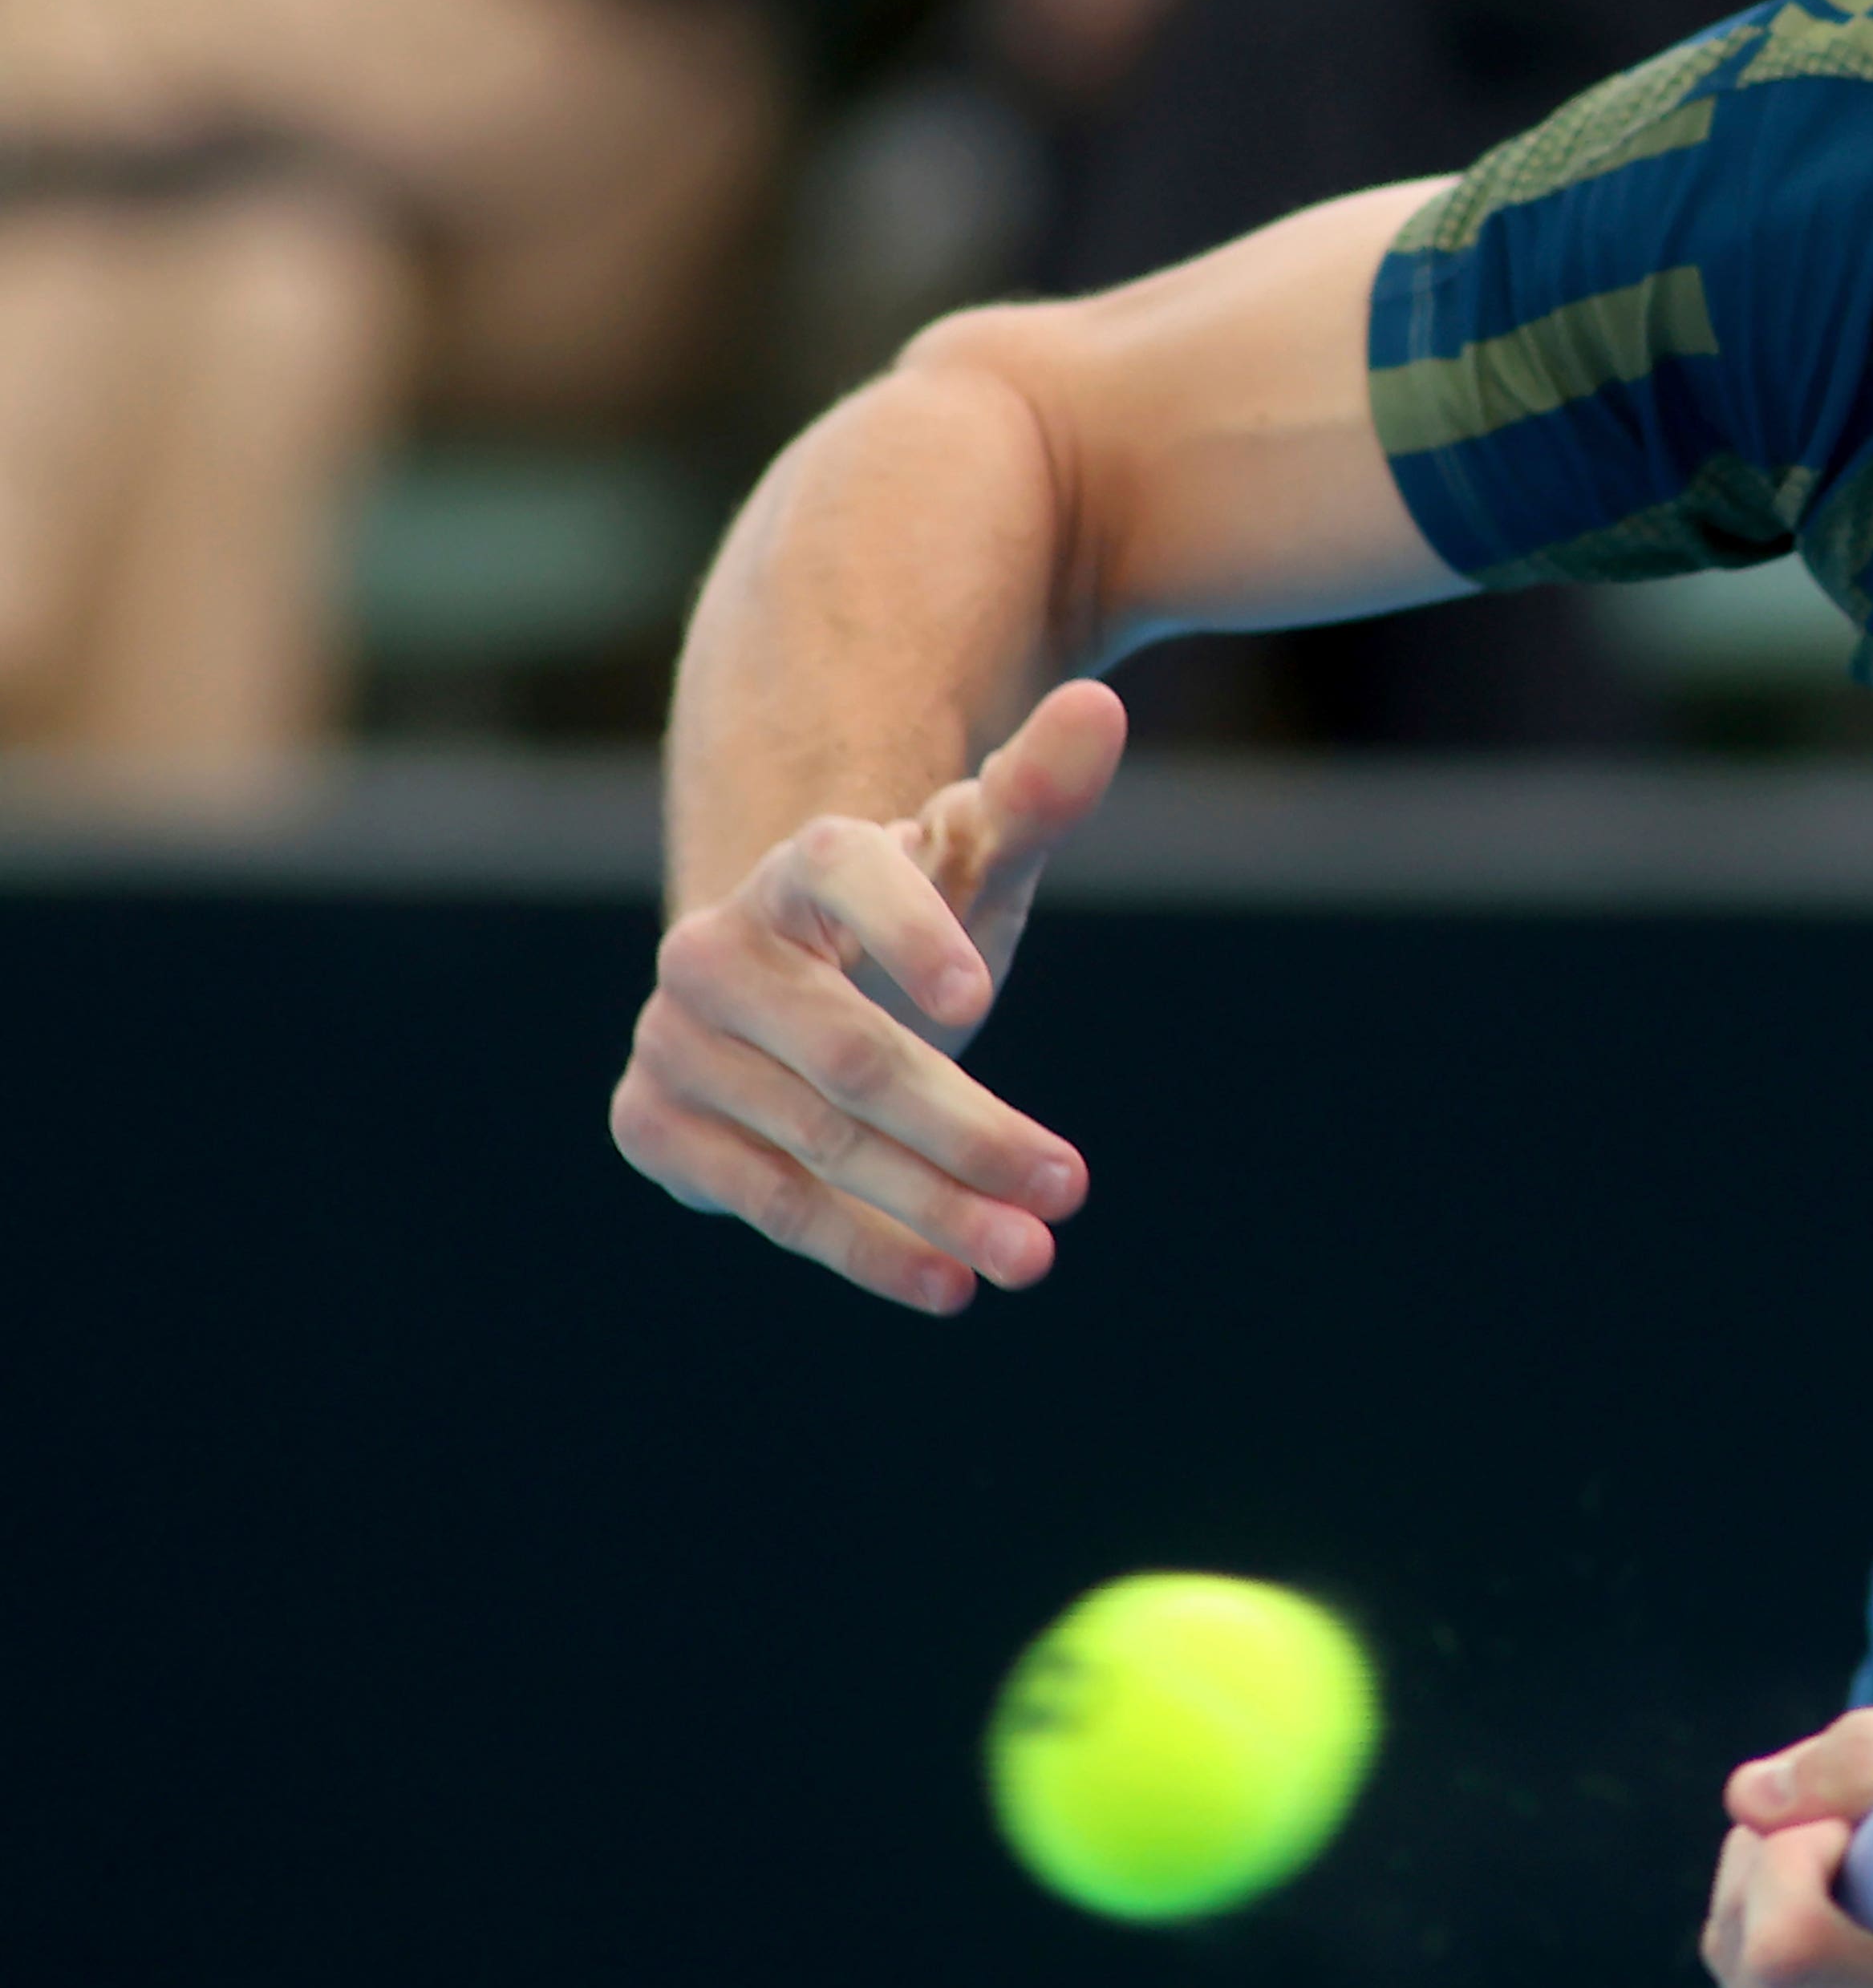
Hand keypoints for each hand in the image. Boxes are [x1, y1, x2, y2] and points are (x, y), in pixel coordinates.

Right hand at [609, 681, 1123, 1312]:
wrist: (798, 987)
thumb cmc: (916, 917)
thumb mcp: (981, 856)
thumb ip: (1038, 793)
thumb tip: (1104, 706)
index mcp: (800, 866)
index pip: (852, 878)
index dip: (911, 934)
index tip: (980, 998)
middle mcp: (715, 950)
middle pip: (855, 1054)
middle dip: (968, 1129)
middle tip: (1072, 1186)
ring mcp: (673, 1042)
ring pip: (821, 1141)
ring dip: (932, 1206)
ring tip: (1032, 1256)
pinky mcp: (652, 1125)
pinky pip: (766, 1200)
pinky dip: (863, 1247)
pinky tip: (946, 1281)